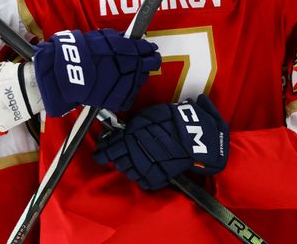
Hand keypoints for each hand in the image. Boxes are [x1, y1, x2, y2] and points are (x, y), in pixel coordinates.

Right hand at [33, 29, 158, 116]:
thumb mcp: (100, 38)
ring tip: (133, 72)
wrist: (62, 74)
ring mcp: (123, 84)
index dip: (149, 49)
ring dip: (139, 74)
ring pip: (141, 79)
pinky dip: (130, 90)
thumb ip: (118, 39)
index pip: (146, 49)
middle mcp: (127, 66)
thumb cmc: (77, 53)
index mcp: (124, 49)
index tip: (150, 49)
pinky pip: (130, 95)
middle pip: (149, 64)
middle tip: (148, 59)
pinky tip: (125, 85)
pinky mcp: (117, 99)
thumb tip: (132, 39)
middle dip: (149, 61)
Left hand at [93, 94, 228, 190]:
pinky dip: (143, 176)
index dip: (103, 150)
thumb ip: (132, 124)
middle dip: (118, 157)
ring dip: (131, 166)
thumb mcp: (148, 116)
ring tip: (139, 159)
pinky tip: (148, 168)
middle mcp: (133, 155)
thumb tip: (122, 130)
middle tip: (124, 152)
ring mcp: (144, 168)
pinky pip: (142, 181)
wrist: (194, 135)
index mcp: (128, 138)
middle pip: (116, 162)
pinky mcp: (156, 178)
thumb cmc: (172, 120)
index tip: (102, 151)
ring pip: (128, 172)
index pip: (106, 150)